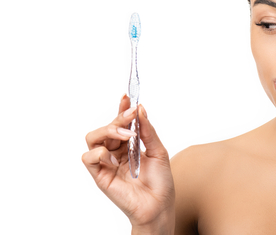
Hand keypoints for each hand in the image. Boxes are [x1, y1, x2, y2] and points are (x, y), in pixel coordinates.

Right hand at [82, 95, 174, 232]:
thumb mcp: (158, 151)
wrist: (159, 205)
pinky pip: (88, 158)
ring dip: (109, 130)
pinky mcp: (100, 175)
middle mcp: (116, 151)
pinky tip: (114, 158)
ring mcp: (106, 163)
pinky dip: (100, 153)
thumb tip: (140, 109)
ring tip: (126, 135)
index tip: (128, 96)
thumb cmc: (160, 182)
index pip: (121, 122)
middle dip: (119, 117)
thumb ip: (148, 131)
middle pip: (107, 127)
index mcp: (129, 145)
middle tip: (131, 115)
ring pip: (93, 137)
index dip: (122, 108)